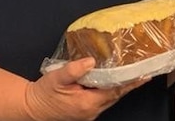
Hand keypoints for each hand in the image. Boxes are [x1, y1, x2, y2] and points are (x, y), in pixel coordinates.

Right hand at [24, 57, 149, 120]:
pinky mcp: (85, 112)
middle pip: (115, 95)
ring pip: (110, 98)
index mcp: (87, 103)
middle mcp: (91, 111)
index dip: (130, 83)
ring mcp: (89, 113)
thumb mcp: (56, 78)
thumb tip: (91, 61)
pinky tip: (113, 81)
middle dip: (129, 84)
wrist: (30, 108)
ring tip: (133, 74)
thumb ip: (74, 70)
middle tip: (143, 71)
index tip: (144, 75)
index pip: (115, 91)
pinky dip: (110, 90)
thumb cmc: (43, 94)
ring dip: (120, 87)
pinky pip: (102, 100)